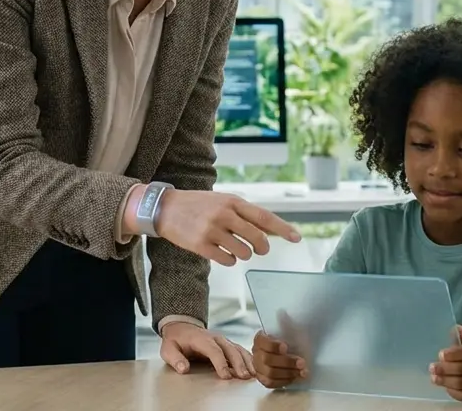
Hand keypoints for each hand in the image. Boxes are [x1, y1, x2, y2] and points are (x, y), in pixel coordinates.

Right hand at [156, 189, 299, 265]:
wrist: (165, 208)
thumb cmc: (198, 205)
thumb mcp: (222, 201)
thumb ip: (244, 214)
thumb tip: (270, 230)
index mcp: (233, 201)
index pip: (264, 217)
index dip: (282, 228)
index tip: (296, 238)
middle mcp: (224, 214)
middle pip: (257, 238)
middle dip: (262, 247)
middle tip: (260, 250)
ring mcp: (212, 230)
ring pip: (244, 252)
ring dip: (243, 254)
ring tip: (233, 248)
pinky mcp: (201, 245)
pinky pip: (227, 260)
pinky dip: (229, 260)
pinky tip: (221, 253)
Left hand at [160, 322, 252, 379]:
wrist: (181, 328)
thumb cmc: (176, 341)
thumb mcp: (168, 349)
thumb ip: (175, 359)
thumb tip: (183, 368)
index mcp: (201, 338)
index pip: (213, 350)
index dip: (220, 363)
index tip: (225, 376)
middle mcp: (215, 338)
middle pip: (230, 349)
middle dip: (238, 363)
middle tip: (244, 376)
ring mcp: (223, 340)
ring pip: (238, 349)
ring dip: (247, 361)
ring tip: (253, 374)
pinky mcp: (228, 344)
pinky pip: (241, 350)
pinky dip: (249, 358)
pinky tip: (255, 368)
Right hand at [251, 331, 306, 388]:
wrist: (282, 353)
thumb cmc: (286, 342)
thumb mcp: (287, 334)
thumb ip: (289, 334)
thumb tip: (301, 336)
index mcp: (260, 339)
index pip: (263, 342)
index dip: (274, 346)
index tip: (286, 348)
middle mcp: (256, 353)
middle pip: (267, 359)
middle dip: (286, 362)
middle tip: (301, 363)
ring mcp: (257, 367)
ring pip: (269, 373)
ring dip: (288, 373)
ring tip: (302, 372)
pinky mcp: (262, 378)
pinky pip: (270, 383)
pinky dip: (284, 381)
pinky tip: (294, 378)